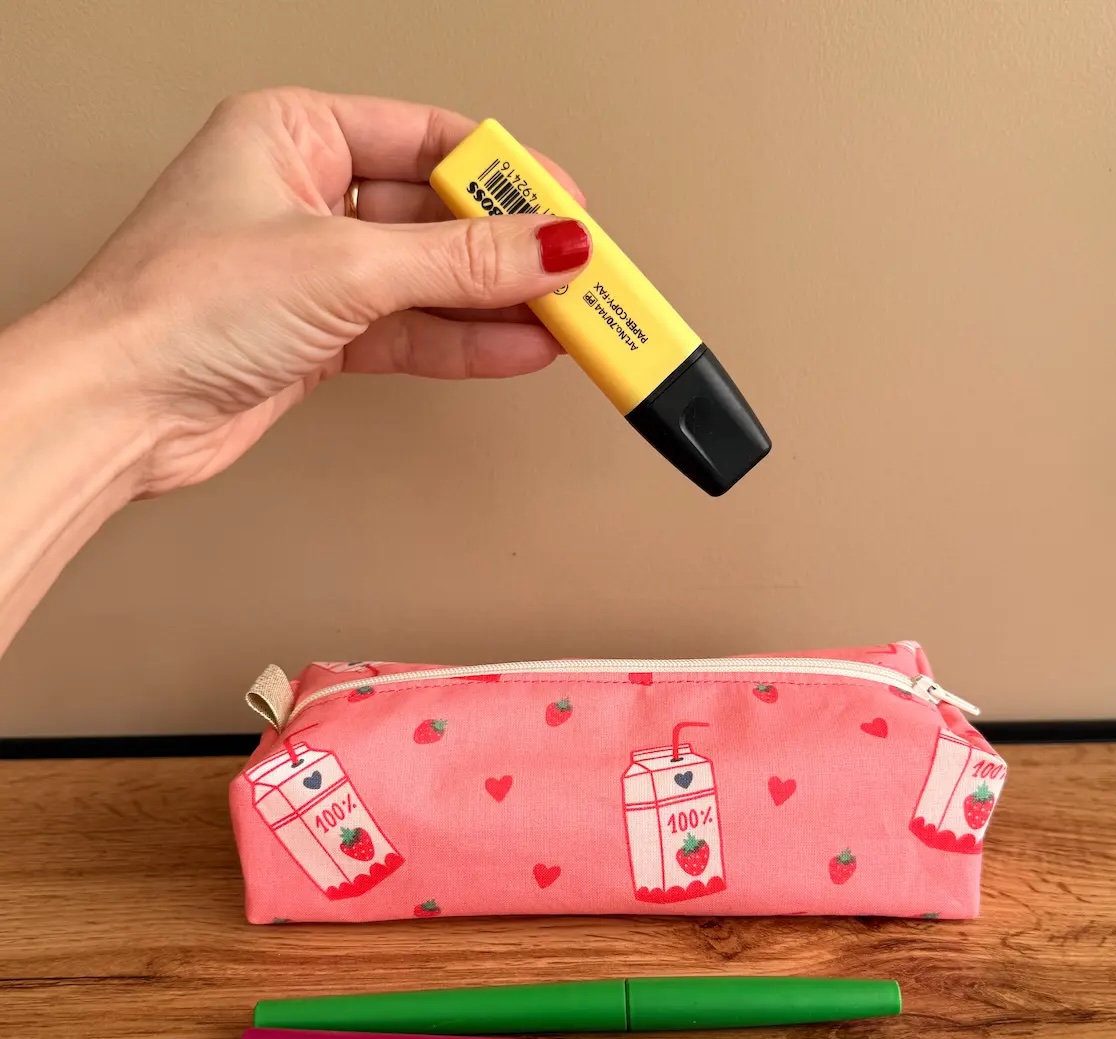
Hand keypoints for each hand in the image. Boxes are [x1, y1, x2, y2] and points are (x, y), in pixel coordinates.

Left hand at [67, 88, 591, 495]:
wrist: (122, 409)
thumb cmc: (178, 306)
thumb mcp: (344, 264)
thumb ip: (459, 259)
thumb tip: (549, 243)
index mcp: (294, 133)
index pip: (429, 140)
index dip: (505, 175)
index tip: (565, 206)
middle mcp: (306, 196)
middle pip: (438, 214)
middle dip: (509, 249)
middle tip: (575, 271)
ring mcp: (317, 271)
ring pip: (430, 279)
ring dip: (497, 304)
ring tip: (565, 319)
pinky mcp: (323, 336)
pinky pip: (412, 329)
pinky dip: (464, 342)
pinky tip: (519, 348)